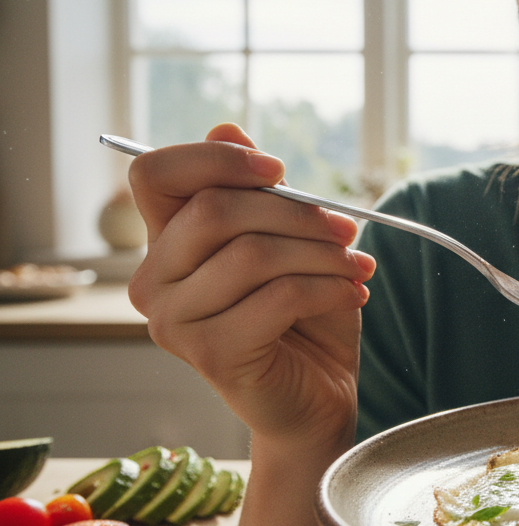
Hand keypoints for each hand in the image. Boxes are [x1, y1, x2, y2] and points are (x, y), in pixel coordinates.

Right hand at [127, 123, 375, 446]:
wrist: (318, 397)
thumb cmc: (304, 316)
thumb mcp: (290, 242)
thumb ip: (260, 193)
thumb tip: (228, 128)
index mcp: (165, 242)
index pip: (154, 174)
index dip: (215, 159)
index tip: (279, 170)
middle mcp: (153, 280)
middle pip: (215, 210)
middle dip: (297, 212)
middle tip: (348, 228)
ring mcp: (174, 321)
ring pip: (252, 254)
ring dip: (322, 254)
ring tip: (358, 266)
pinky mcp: (210, 354)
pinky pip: (277, 298)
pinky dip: (328, 288)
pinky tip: (354, 293)